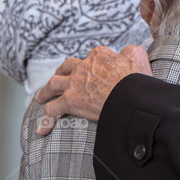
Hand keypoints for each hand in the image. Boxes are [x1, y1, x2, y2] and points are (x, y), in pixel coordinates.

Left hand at [34, 45, 150, 133]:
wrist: (129, 96)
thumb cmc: (136, 79)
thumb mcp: (137, 56)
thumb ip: (130, 51)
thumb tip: (126, 52)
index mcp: (99, 55)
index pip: (94, 56)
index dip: (95, 62)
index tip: (98, 70)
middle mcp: (83, 67)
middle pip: (67, 66)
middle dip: (62, 71)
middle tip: (59, 76)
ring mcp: (74, 83)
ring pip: (54, 84)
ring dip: (46, 90)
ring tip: (42, 96)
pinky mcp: (70, 101)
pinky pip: (53, 109)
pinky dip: (47, 118)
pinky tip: (43, 127)